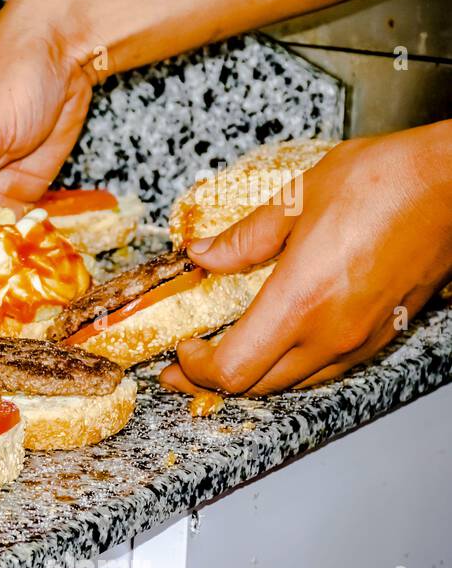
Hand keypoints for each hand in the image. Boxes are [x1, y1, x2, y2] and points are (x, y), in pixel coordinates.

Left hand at [160, 121, 451, 396]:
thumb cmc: (386, 181)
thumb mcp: (297, 199)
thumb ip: (243, 238)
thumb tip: (202, 256)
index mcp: (300, 301)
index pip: (232, 369)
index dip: (196, 369)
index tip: (181, 350)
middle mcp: (331, 333)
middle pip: (256, 386)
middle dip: (211, 378)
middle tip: (185, 364)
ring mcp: (360, 340)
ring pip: (291, 383)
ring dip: (251, 376)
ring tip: (223, 356)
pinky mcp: (382, 335)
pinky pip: (324, 369)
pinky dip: (289, 366)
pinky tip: (275, 343)